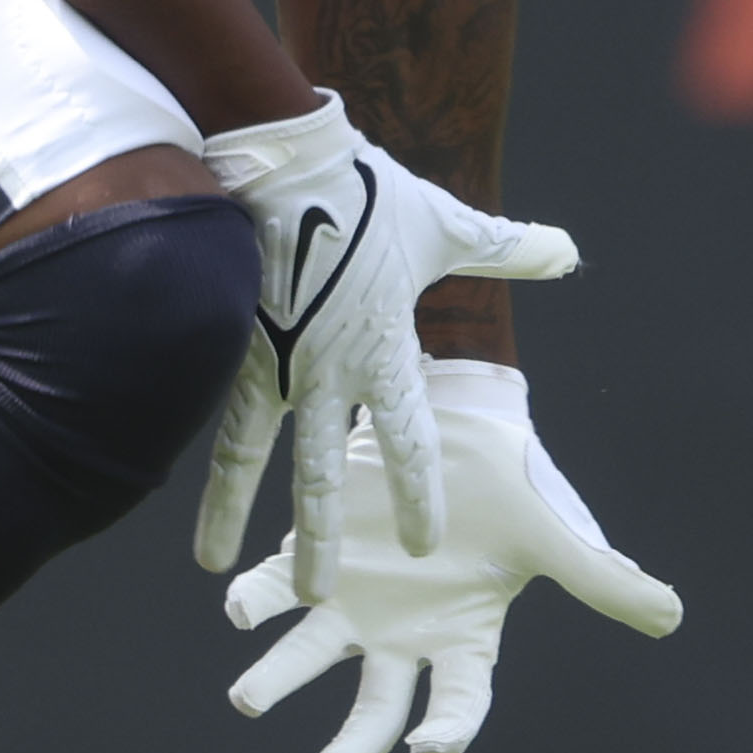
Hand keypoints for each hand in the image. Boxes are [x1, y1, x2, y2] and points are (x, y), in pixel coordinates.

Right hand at [189, 92, 577, 592]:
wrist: (286, 156)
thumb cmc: (370, 191)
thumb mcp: (444, 224)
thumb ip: (504, 249)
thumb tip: (567, 250)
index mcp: (384, 348)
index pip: (407, 439)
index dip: (416, 493)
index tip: (423, 543)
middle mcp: (326, 369)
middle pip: (322, 474)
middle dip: (320, 539)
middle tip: (320, 596)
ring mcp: (271, 359)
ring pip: (253, 458)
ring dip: (237, 516)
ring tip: (220, 572)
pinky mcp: (228, 341)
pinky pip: (214, 412)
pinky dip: (201, 458)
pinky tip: (184, 496)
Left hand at [220, 362, 680, 752]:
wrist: (457, 425)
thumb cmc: (510, 490)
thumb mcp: (554, 535)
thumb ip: (604, 580)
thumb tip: (672, 615)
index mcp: (461, 639)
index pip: (456, 703)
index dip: (444, 731)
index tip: (426, 747)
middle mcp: (400, 637)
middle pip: (375, 707)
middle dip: (353, 743)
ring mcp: (351, 602)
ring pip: (308, 658)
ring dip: (275, 679)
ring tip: (249, 697)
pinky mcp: (313, 559)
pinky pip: (275, 590)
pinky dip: (255, 600)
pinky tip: (240, 606)